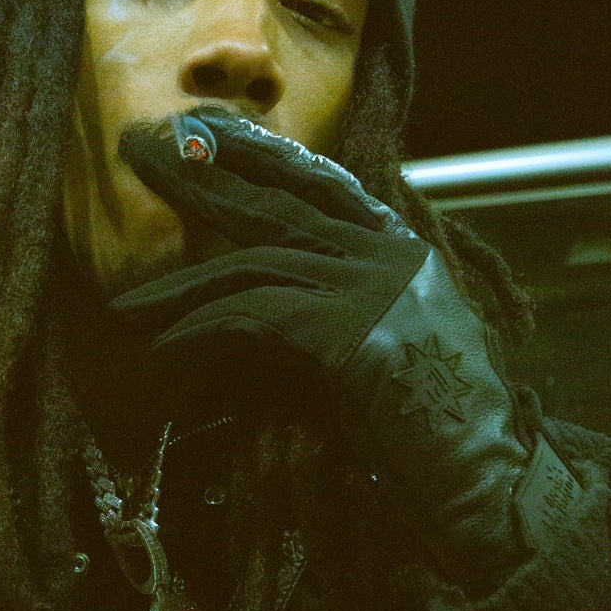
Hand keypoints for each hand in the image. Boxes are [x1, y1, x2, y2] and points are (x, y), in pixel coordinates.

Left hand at [113, 109, 582, 591]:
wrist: (486, 480)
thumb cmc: (433, 431)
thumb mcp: (385, 349)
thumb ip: (339, 311)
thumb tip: (259, 304)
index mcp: (402, 250)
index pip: (319, 182)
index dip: (259, 153)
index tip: (206, 131)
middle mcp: (389, 254)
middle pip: (276, 202)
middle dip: (202, 177)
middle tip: (139, 151)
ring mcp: (373, 285)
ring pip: (253, 262)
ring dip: (179, 287)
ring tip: (124, 306)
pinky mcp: (350, 329)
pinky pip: (253, 315)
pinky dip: (202, 330)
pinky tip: (164, 348)